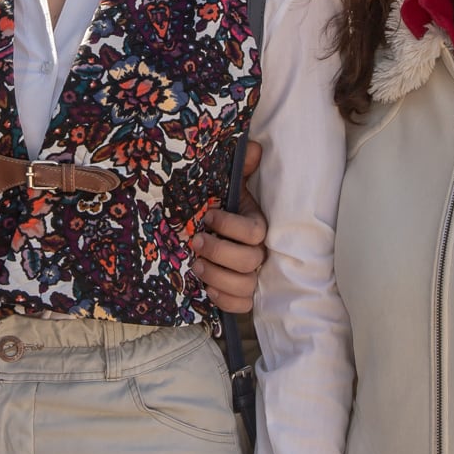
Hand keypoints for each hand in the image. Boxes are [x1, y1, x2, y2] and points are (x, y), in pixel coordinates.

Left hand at [196, 142, 267, 313]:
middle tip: (195, 243)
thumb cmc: (219, 207)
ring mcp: (249, 275)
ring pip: (245, 286)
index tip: (207, 217)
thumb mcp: (227, 184)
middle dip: (219, 253)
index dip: (230, 227)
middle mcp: (257, 252)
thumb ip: (241, 167)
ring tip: (196, 266)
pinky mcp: (239, 294)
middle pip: (249, 261)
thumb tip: (253, 147)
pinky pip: (241, 305)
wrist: (207, 231)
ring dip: (217, 277)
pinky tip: (207, 289)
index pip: (254, 232)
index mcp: (257, 225)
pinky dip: (225, 300)